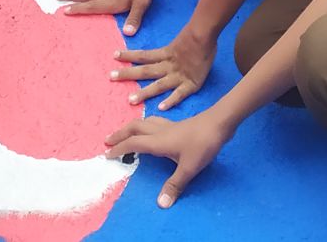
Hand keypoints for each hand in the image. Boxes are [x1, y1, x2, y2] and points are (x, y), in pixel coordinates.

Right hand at [106, 110, 229, 208]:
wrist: (220, 122)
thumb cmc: (203, 143)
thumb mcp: (189, 168)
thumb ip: (174, 185)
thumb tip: (160, 204)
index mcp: (158, 141)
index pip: (133, 143)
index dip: (119, 148)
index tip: (107, 155)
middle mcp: (160, 131)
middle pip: (134, 127)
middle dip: (120, 134)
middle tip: (109, 141)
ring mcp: (169, 126)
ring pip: (144, 122)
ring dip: (132, 127)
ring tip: (125, 133)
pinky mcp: (178, 125)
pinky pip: (154, 122)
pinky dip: (146, 125)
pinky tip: (151, 130)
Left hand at [113, 25, 215, 109]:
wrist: (207, 34)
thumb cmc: (197, 35)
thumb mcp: (180, 40)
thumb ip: (170, 50)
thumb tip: (163, 52)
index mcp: (165, 54)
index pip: (143, 55)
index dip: (129, 55)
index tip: (114, 56)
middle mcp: (168, 66)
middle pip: (145, 70)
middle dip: (128, 74)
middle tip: (111, 77)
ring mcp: (179, 75)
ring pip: (159, 85)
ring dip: (145, 92)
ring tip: (130, 100)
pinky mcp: (191, 83)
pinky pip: (180, 93)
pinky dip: (171, 100)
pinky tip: (161, 108)